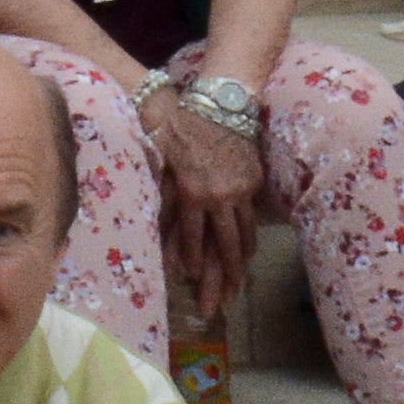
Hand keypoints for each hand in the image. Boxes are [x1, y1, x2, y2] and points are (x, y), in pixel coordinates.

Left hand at [141, 87, 258, 311]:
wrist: (219, 102)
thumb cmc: (180, 123)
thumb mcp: (159, 151)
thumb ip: (155, 185)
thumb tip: (149, 219)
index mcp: (191, 190)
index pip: (191, 236)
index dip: (190, 260)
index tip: (189, 279)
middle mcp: (218, 196)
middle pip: (223, 246)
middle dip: (223, 277)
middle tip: (222, 301)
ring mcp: (240, 191)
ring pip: (243, 235)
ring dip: (240, 262)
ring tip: (238, 284)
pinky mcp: (254, 182)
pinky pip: (253, 218)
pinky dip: (250, 238)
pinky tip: (248, 252)